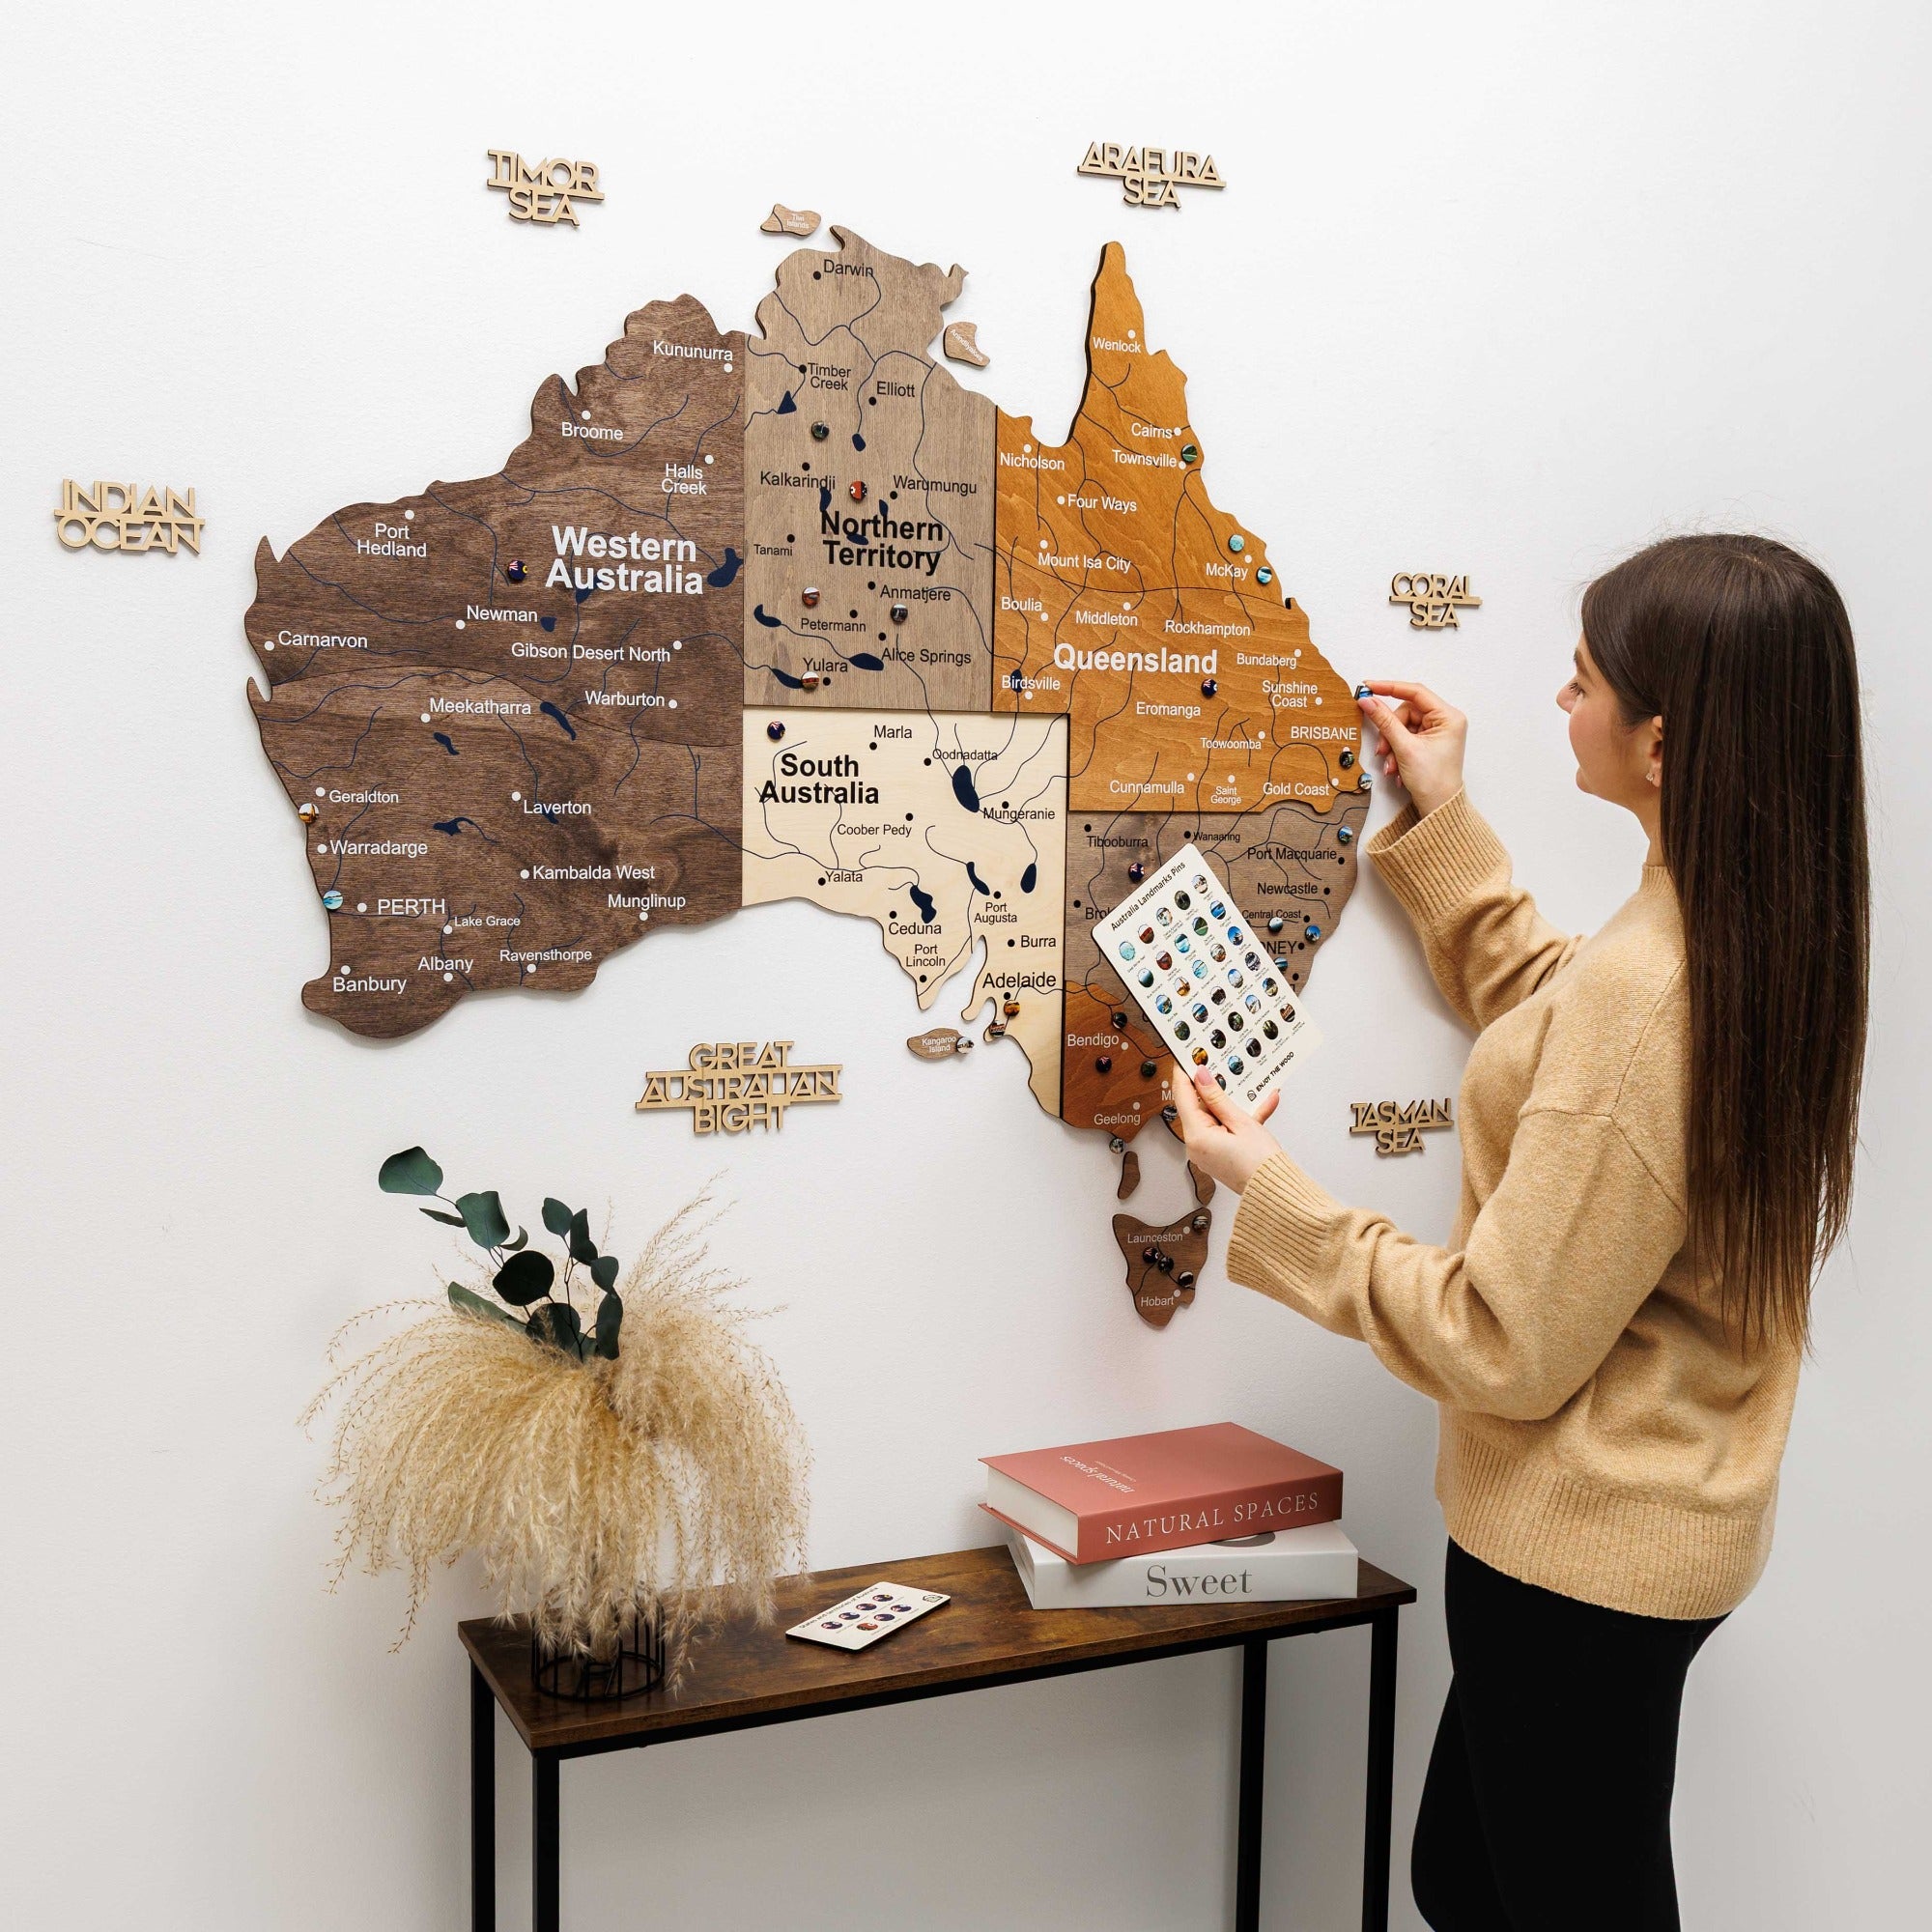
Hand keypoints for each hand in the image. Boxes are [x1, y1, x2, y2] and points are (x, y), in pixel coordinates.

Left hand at [1169, 1063, 1282, 1194]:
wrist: (1276, 1192)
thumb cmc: (1261, 1164)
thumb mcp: (1241, 1122)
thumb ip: (1218, 1098)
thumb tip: (1201, 1078)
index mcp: (1197, 1137)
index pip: (1183, 1097)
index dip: (1184, 1074)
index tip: (1186, 1056)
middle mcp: (1197, 1146)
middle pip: (1199, 1107)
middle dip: (1213, 1088)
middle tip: (1219, 1066)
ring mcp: (1208, 1152)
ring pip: (1216, 1117)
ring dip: (1233, 1103)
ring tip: (1247, 1086)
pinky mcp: (1220, 1155)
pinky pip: (1226, 1130)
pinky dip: (1240, 1120)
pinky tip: (1262, 1105)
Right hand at [1357, 681, 1466, 816]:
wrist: (1439, 808)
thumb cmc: (1432, 781)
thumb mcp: (1404, 748)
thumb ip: (1384, 721)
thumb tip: (1368, 701)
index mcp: (1449, 717)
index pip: (1415, 692)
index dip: (1390, 688)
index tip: (1369, 687)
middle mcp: (1446, 721)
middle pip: (1407, 711)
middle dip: (1390, 731)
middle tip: (1383, 750)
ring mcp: (1437, 732)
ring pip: (1403, 726)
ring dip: (1392, 745)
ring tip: (1391, 765)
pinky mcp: (1429, 742)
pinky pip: (1406, 737)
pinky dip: (1397, 750)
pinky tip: (1397, 767)